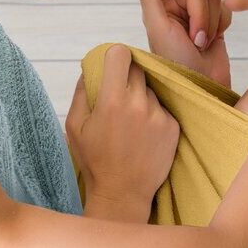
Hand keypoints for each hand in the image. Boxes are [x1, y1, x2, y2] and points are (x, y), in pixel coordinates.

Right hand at [66, 43, 180, 205]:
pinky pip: (162, 108)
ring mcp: (159, 115)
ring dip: (140, 98)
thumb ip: (82, 91)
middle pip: (137, 68)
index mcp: (112, 100)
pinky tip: (142, 135)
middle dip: (127, 77)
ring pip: (150, 90)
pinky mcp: (173, 126)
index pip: (120, 54)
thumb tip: (90, 67)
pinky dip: (153, 115)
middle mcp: (139, 103)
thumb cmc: (94, 160)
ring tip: (130, 124)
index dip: (114, 57)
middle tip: (118, 97)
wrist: (122, 193)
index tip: (111, 66)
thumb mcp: (75, 125)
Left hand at [138, 0, 232, 87]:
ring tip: (202, 43)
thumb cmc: (175, 63)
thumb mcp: (158, 28)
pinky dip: (222, 24)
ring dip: (209, 20)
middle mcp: (177, 9)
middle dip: (198, 10)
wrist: (201, 88)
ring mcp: (197, 17)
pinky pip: (225, 9)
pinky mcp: (216, 25)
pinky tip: (215, 41)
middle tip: (194, 36)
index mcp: (159, 7)